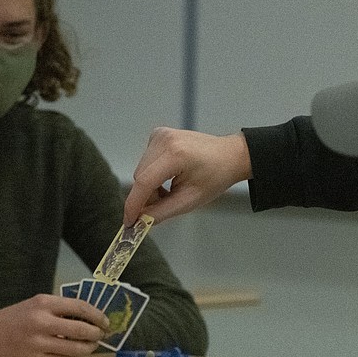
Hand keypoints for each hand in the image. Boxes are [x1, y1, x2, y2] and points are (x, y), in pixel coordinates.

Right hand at [0, 294, 109, 356]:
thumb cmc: (12, 318)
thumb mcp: (34, 304)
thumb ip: (58, 308)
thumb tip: (88, 316)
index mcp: (43, 303)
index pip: (80, 308)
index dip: (97, 315)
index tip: (105, 322)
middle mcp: (42, 322)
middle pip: (81, 330)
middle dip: (96, 334)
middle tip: (101, 336)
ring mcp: (39, 343)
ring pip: (75, 349)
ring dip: (88, 348)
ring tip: (91, 346)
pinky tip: (74, 354)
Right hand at [123, 128, 252, 225]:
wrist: (229, 155)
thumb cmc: (215, 178)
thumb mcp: (190, 200)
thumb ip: (161, 212)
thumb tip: (138, 221)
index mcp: (175, 155)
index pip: (144, 182)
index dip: (133, 204)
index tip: (128, 222)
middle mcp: (164, 140)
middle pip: (140, 177)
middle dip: (146, 196)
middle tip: (162, 205)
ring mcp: (160, 134)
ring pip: (141, 170)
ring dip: (150, 185)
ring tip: (170, 190)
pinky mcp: (158, 134)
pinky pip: (146, 161)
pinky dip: (153, 173)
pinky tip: (169, 176)